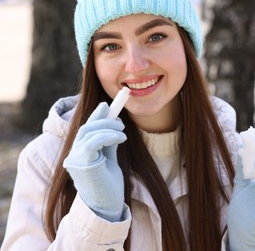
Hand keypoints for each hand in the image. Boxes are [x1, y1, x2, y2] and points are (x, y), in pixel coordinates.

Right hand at [63, 102, 126, 221]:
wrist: (106, 207)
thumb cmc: (108, 186)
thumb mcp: (109, 159)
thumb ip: (108, 143)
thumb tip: (113, 125)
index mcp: (79, 153)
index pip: (85, 129)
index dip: (95, 116)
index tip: (107, 106)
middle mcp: (73, 155)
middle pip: (86, 128)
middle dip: (104, 120)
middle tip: (120, 122)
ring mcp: (75, 159)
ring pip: (89, 132)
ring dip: (108, 128)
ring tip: (123, 133)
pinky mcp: (82, 163)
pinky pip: (93, 141)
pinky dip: (107, 136)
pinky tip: (120, 138)